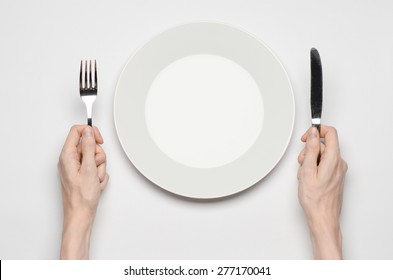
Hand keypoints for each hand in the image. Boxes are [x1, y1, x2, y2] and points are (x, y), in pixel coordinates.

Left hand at [58, 125, 108, 258]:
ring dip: (99, 168)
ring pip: (94, 157)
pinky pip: (96, 168)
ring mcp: (76, 168)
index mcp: (67, 155)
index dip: (90, 132)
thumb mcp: (88, 168)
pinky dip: (99, 175)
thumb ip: (88, 148)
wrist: (81, 215)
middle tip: (95, 167)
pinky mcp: (82, 175)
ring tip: (95, 179)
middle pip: (89, 145)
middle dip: (97, 156)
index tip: (99, 140)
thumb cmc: (81, 197)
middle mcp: (70, 160)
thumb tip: (88, 132)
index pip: (77, 131)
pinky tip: (95, 184)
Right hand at [297, 126, 346, 258]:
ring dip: (310, 161)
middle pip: (324, 145)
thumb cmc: (315, 199)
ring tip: (305, 175)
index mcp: (334, 159)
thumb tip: (313, 133)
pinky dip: (314, 168)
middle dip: (309, 151)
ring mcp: (338, 170)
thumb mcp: (308, 171)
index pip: (330, 133)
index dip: (316, 131)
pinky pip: (324, 164)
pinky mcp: (335, 176)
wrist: (323, 217)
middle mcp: (339, 163)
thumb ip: (311, 149)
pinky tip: (309, 179)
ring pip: (322, 155)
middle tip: (302, 164)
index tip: (306, 137)